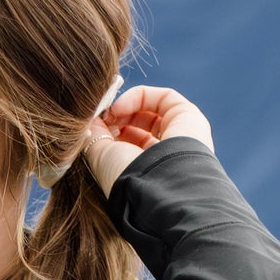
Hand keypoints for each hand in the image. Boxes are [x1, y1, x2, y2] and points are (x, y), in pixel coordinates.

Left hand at [81, 84, 213, 195]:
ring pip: (153, 110)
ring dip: (128, 106)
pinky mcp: (189, 117)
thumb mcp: (101, 156)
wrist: (154, 184)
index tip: (94, 126)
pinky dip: (140, 96)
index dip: (111, 128)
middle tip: (102, 117)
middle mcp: (166, 153)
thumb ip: (94, 134)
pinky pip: (164, 97)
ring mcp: (180, 135)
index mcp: (147, 169)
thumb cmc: (126, 176)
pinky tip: (121, 106)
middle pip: (142, 124)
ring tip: (112, 113)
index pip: (130, 141)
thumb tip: (90, 118)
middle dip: (119, 117)